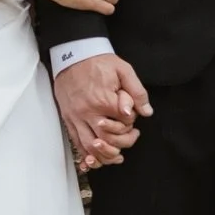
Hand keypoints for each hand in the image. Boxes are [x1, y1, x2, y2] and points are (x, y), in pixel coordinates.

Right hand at [54, 54, 151, 169]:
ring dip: (104, 156)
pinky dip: (86, 155)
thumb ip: (137, 92)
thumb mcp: (123, 70)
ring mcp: (76, 117)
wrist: (72, 54)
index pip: (123, 124)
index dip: (131, 124)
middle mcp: (88, 112)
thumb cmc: (98, 62)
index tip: (132, 116)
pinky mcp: (68, 119)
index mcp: (104, 101)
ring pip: (90, 147)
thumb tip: (146, 112)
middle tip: (131, 137)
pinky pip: (76, 143)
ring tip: (116, 156)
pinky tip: (96, 159)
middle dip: (122, 144)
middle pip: (108, 140)